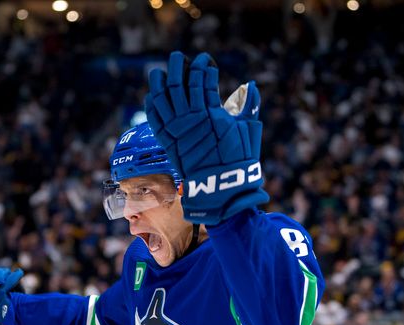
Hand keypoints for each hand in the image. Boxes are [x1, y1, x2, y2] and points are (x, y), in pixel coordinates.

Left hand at [145, 51, 267, 224]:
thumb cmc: (238, 161)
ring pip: (161, 96)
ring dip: (159, 80)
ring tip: (160, 72)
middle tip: (180, 58)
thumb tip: (251, 85)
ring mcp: (176, 129)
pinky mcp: (167, 141)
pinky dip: (152, 103)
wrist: (219, 187)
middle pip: (178, 81)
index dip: (204, 65)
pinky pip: (154, 117)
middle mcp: (191, 117)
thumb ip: (248, 106)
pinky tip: (153, 95)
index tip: (205, 60)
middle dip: (178, 65)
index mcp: (212, 112)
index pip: (203, 79)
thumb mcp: (248, 131)